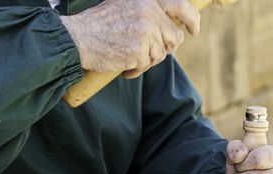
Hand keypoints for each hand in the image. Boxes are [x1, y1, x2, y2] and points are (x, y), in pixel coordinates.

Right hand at [60, 0, 199, 77]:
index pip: (180, 5)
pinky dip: (137, 68)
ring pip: (162, 54)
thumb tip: (173, 23)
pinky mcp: (140, 49)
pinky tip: (124, 63)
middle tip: (147, 51)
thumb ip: (148, 10)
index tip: (193, 29)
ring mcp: (145, 31)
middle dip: (165, 47)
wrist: (78, 38)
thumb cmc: (100, 24)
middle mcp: (148, 11)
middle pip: (174, 37)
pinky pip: (148, 65)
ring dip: (148, 59)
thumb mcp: (125, 5)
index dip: (191, 19)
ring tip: (129, 54)